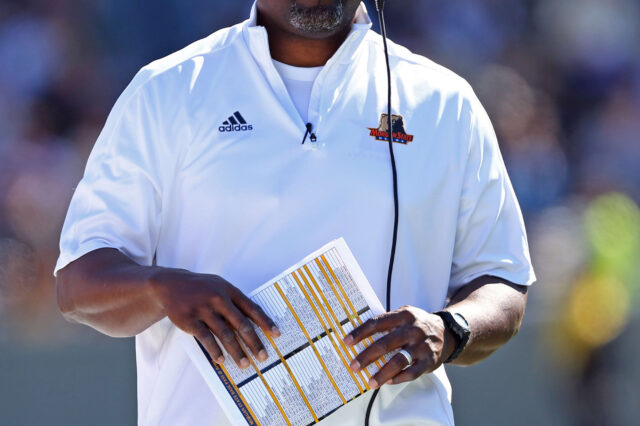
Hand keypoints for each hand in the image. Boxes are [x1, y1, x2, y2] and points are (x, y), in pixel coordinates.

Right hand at [149, 269, 279, 368]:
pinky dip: (215, 350)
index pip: (252, 308)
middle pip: (241, 324)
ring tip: (244, 363)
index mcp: (229, 291)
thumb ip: (235, 301)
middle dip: (254, 342)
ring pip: (225, 334)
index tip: (277, 334)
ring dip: (236, 351)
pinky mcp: (190, 320)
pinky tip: (221, 359)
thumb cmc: (201, 288)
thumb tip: (254, 321)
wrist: (171, 285)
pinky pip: (206, 338)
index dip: (266, 322)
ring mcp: (204, 310)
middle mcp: (219, 299)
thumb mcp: (220, 287)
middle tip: (262, 356)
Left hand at [343, 306, 454, 387]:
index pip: (377, 323)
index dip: (360, 333)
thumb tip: (358, 336)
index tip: (346, 342)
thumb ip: (386, 322)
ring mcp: (422, 346)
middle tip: (354, 366)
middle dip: (367, 356)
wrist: (446, 332)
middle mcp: (413, 329)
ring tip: (370, 382)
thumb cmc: (415, 325)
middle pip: (385, 343)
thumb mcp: (403, 315)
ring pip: (398, 361)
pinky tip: (388, 381)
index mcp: (403, 315)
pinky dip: (398, 378)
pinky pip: (412, 372)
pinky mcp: (429, 361)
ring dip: (382, 373)